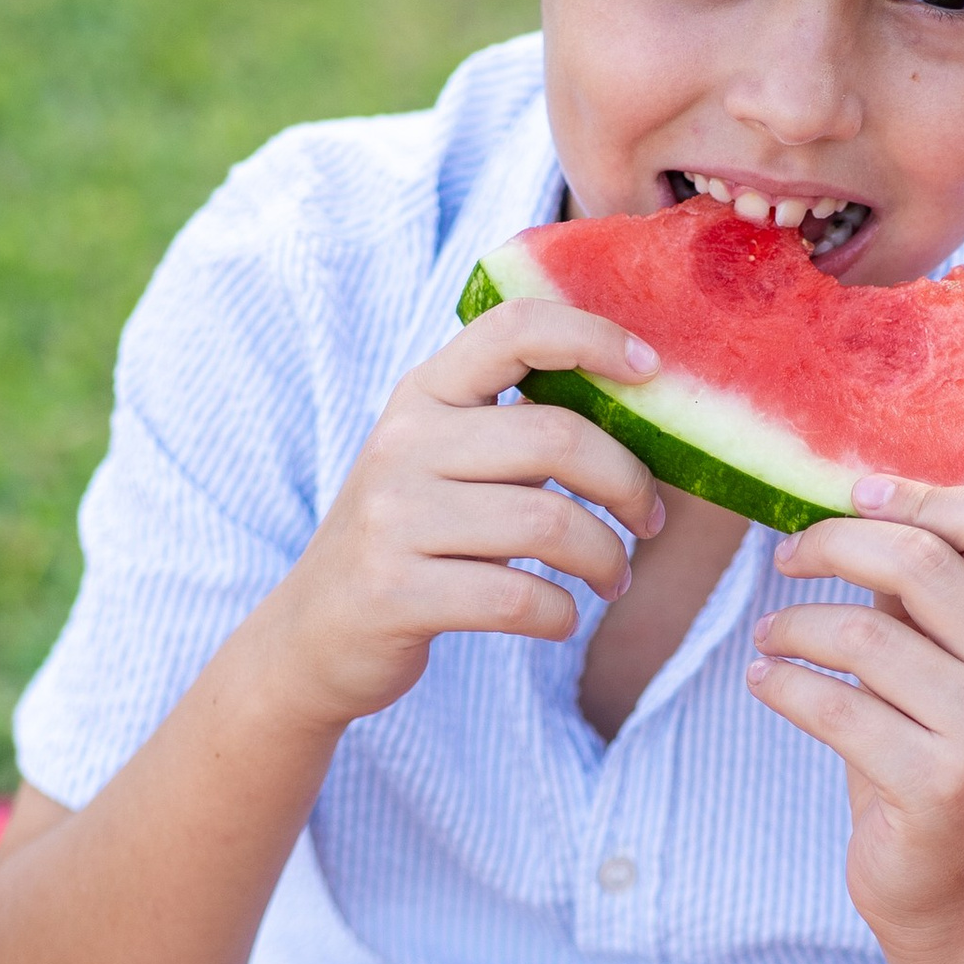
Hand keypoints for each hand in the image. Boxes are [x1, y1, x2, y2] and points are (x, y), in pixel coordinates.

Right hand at [264, 302, 664, 726]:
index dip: (592, 337)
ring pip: (550, 524)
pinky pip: (518, 598)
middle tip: (648, 521)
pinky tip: (561, 616)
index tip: (650, 371)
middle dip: (629, 485)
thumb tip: (637, 409)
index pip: (514, 328)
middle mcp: (403, 443)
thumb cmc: (411, 540)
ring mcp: (393, 517)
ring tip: (613, 578)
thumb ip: (512, 429)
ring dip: (606, 559)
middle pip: (557, 438)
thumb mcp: (440, 461)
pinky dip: (562, 614)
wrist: (313, 634)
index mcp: (423, 395)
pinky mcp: (395, 591)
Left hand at [745, 479, 963, 949]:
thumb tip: (854, 499)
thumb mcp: (942, 661)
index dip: (914, 495)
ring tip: (768, 637)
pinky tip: (763, 680)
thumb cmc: (931, 752)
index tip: (850, 496)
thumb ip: (920, 590)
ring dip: (793, 625)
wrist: (952, 886)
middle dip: (832, 546)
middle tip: (786, 558)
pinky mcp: (941, 784)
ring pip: (865, 636)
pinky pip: (837, 707)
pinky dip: (783, 685)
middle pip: (919, 562)